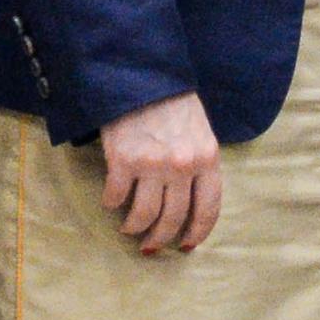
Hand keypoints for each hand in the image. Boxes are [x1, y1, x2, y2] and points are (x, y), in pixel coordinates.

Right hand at [96, 92, 224, 253]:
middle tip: (151, 245)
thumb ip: (199, 164)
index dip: (197, 233)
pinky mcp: (122, 160)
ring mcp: (152, 164)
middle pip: (173, 219)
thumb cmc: (172, 102)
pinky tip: (111, 201)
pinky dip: (112, 204)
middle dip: (161, 238)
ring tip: (129, 228)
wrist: (140, 74)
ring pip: (144, 216)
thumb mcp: (199, 131)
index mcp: (207, 158)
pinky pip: (116, 198)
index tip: (186, 245)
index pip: (208, 209)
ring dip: (134, 228)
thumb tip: (190, 205)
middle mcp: (183, 165)